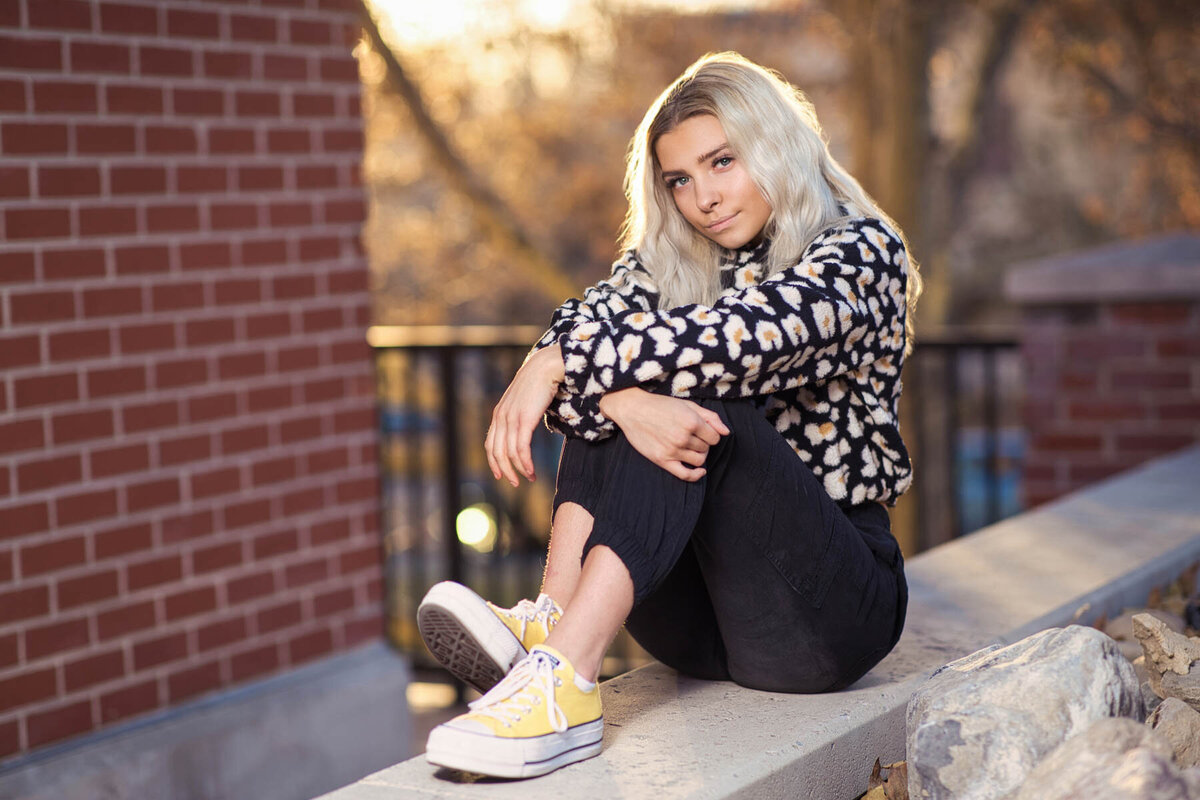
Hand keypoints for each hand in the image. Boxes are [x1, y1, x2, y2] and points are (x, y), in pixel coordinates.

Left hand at [485, 345, 565, 486]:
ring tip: (530, 478)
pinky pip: (521, 448)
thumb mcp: (524, 401)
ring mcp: (511, 418)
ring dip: (519, 470)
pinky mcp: (524, 419)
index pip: (490, 444)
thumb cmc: (539, 383)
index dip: (494, 462)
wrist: (546, 366)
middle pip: (497, 452)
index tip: (502, 475)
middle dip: (505, 471)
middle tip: (515, 483)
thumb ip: (521, 414)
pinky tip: (531, 470)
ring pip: (509, 453)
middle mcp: (501, 417)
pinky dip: (525, 463)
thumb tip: (526, 427)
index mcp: (499, 414)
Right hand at [598, 388, 729, 481]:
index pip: (715, 437)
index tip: (703, 431)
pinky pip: (685, 474)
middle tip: (692, 436)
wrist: (632, 409)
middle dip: (703, 443)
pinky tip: (700, 471)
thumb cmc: (660, 405)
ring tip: (689, 447)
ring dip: (698, 455)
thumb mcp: (687, 405)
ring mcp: (672, 450)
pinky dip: (696, 475)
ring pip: (699, 460)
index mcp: (691, 421)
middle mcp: (683, 437)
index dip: (711, 434)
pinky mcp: (662, 460)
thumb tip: (726, 432)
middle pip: (706, 448)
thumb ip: (710, 417)